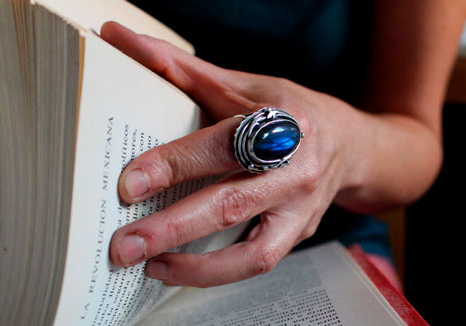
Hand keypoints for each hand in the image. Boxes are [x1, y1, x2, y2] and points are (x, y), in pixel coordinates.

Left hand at [101, 22, 356, 286]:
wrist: (345, 144)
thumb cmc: (289, 110)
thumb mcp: (242, 84)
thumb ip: (181, 69)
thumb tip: (120, 40)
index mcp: (283, 123)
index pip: (224, 145)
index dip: (176, 164)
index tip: (130, 184)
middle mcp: (296, 170)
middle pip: (233, 203)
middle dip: (174, 229)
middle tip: (124, 246)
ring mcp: (301, 209)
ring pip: (253, 251)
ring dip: (197, 268)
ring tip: (149, 267)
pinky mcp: (298, 234)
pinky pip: (258, 263)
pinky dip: (217, 273)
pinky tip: (178, 269)